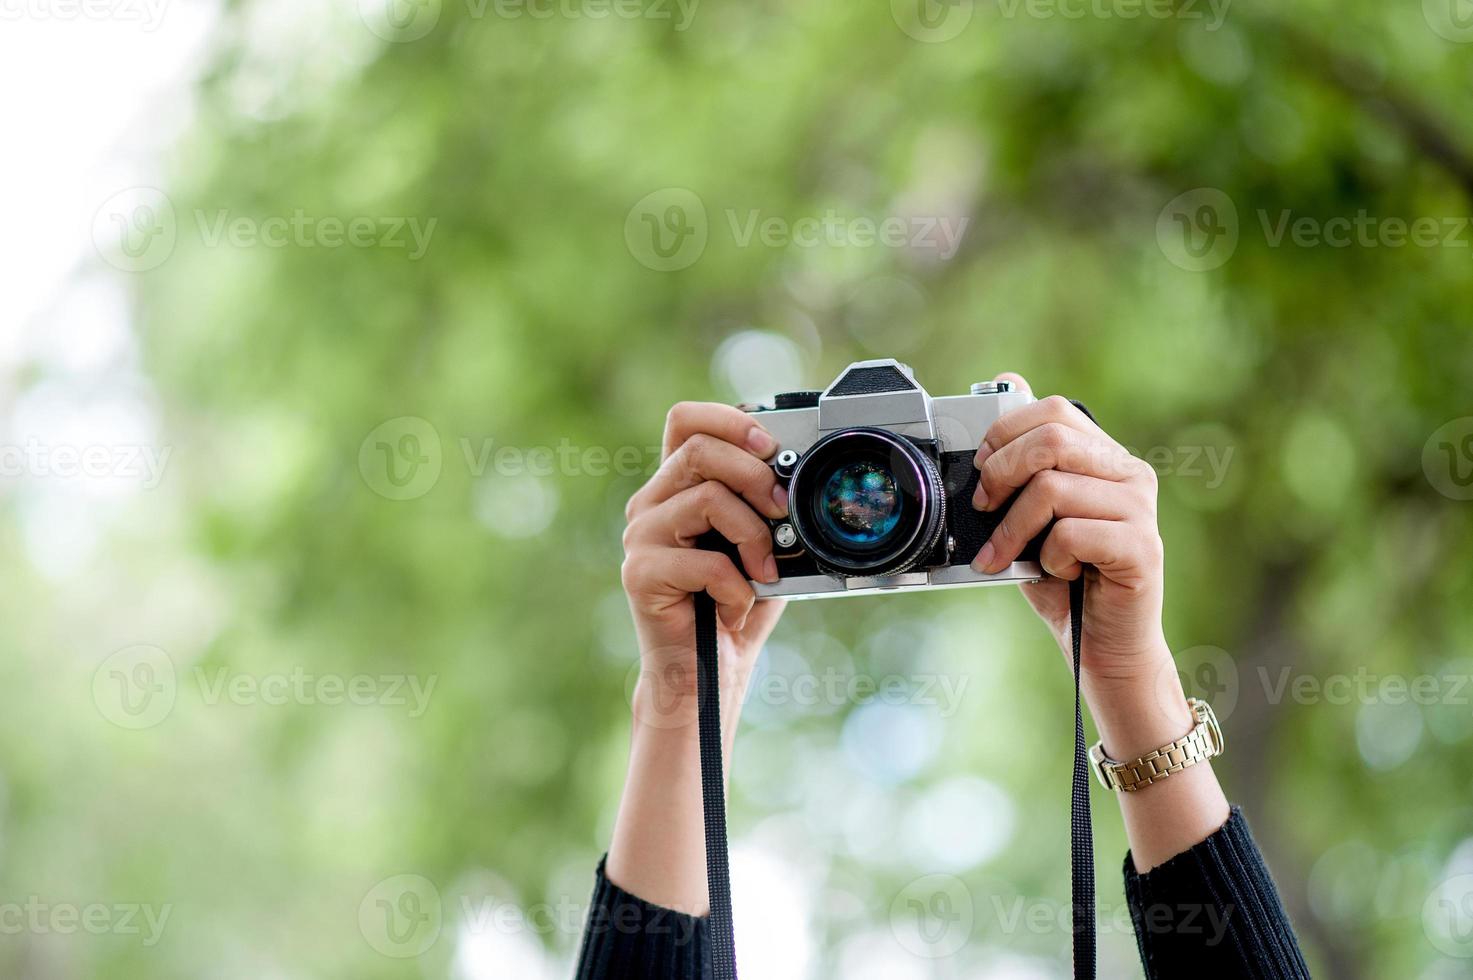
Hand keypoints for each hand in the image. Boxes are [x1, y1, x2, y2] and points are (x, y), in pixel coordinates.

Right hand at [621, 401, 789, 725]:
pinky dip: (738, 589)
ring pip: (707, 497)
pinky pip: (706, 561)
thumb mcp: (763, 544)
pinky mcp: (638, 574)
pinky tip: (736, 609)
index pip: (685, 421)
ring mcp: (639, 537)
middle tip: (782, 510)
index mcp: (677, 487)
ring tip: (763, 571)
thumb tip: (799, 475)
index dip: (728, 420)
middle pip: (699, 450)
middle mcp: (651, 504)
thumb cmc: (735, 608)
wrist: (706, 674)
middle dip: (755, 475)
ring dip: (753, 535)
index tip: (770, 446)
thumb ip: (769, 506)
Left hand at [969, 374, 1228, 871]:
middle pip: (1052, 438)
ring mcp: (1140, 511)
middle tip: (982, 509)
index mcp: (1105, 458)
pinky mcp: (1141, 549)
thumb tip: (1005, 384)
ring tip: (1010, 558)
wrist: (1101, 647)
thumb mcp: (1029, 516)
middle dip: (1001, 473)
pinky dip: (1049, 557)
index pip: (1054, 410)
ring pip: (1053, 488)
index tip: (981, 468)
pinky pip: (1071, 533)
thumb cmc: (1063, 580)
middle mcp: (1130, 475)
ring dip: (1014, 529)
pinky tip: (1058, 574)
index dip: (1005, 433)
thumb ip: (1020, 464)